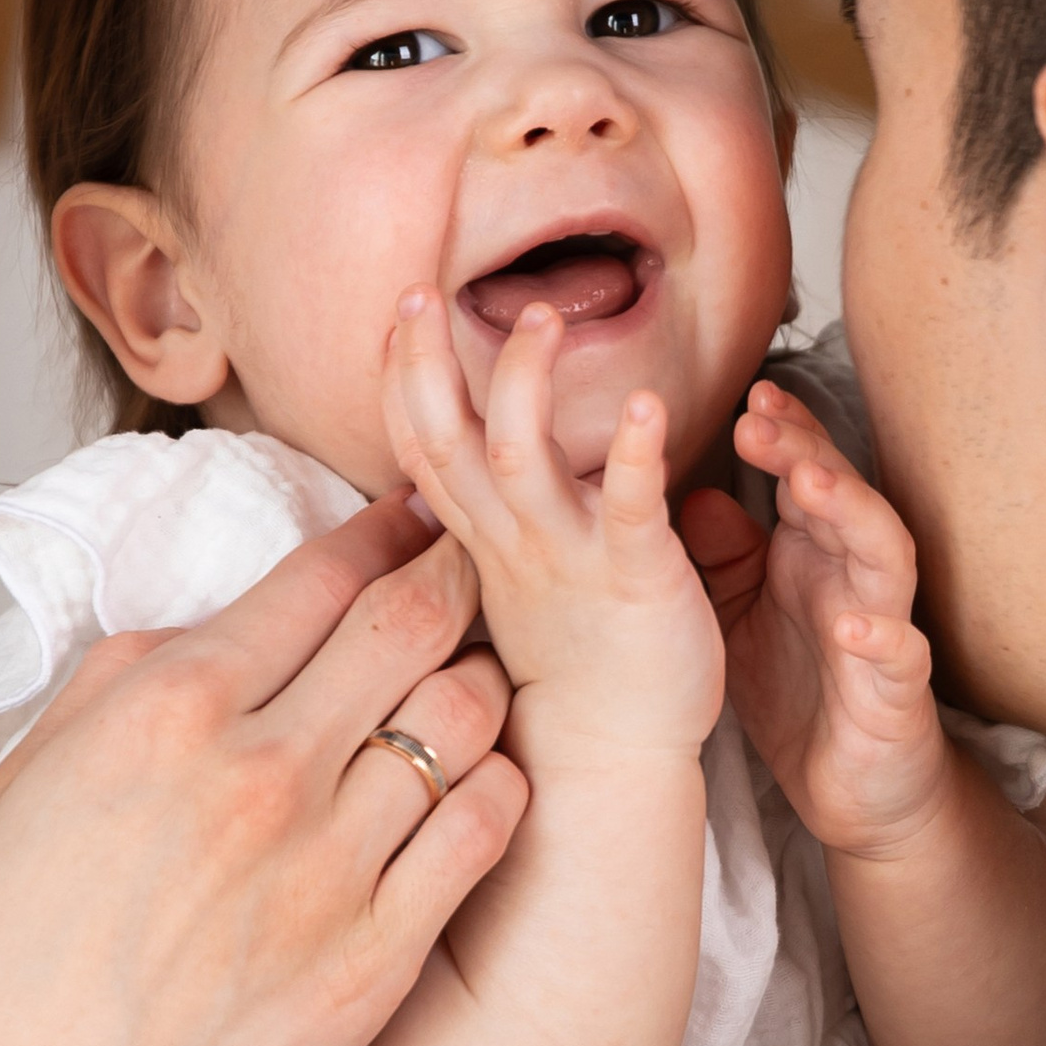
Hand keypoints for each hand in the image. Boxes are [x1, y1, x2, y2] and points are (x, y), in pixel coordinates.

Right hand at [0, 498, 525, 1045]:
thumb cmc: (1, 961)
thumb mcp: (32, 777)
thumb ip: (127, 680)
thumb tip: (212, 630)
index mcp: (170, 708)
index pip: (316, 577)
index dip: (383, 531)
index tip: (414, 516)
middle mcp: (262, 769)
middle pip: (411, 622)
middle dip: (457, 575)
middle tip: (480, 564)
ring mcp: (329, 864)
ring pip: (463, 718)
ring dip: (482, 683)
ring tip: (478, 683)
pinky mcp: (374, 955)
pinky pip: (481, 832)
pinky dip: (498, 787)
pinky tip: (485, 785)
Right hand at [382, 287, 724, 775]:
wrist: (613, 753)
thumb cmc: (572, 660)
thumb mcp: (507, 577)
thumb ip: (483, 516)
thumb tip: (453, 466)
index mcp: (480, 537)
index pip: (417, 446)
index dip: (399, 378)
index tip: (398, 312)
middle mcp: (509, 540)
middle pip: (442, 440)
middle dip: (425, 364)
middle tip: (421, 292)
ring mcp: (566, 557)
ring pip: (519, 459)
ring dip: (524, 383)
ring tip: (543, 317)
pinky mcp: (633, 575)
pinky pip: (628, 506)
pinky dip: (633, 453)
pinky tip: (648, 403)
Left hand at [679, 380, 953, 858]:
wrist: (851, 789)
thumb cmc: (798, 689)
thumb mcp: (739, 615)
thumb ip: (722, 557)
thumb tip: (687, 493)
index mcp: (815, 555)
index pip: (807, 475)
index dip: (784, 434)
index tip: (747, 396)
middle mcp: (854, 579)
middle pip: (844, 497)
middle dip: (808, 452)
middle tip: (760, 419)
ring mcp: (883, 630)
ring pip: (886, 557)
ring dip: (854, 516)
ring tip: (813, 484)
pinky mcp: (898, 695)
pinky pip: (901, 659)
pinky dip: (883, 639)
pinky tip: (854, 626)